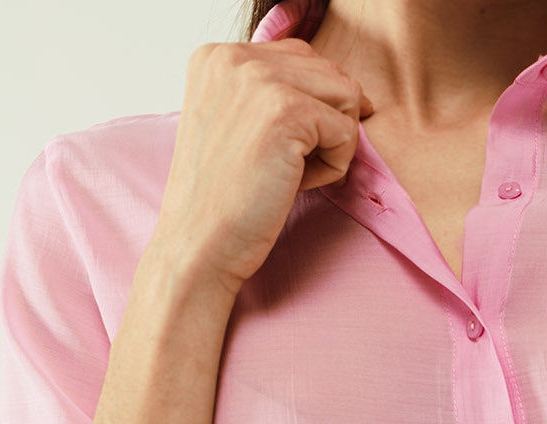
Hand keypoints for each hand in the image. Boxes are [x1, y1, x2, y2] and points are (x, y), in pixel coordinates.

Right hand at [153, 38, 374, 296]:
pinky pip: (347, 131)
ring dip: (333, 144)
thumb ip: (271, 94)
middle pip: (329, 73)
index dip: (309, 110)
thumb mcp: (236, 126)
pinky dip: (334, 167)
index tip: (277, 152)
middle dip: (325, 126)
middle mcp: (234, 56)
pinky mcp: (287, 111)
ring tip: (294, 174)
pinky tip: (296, 185)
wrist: (198, 246)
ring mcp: (260, 79)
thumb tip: (348, 90)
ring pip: (345, 96)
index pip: (300, 58)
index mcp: (217, 56)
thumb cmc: (222, 201)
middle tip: (289, 168)